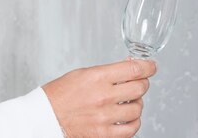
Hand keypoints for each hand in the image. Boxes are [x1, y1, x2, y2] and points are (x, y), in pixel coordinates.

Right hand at [42, 59, 156, 137]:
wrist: (45, 117)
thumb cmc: (60, 94)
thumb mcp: (83, 73)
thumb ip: (108, 71)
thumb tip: (129, 66)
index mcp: (97, 77)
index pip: (133, 69)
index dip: (148, 67)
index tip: (151, 66)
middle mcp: (103, 96)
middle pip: (140, 88)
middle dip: (143, 83)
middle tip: (139, 83)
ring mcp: (105, 117)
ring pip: (138, 109)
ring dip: (137, 104)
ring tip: (129, 102)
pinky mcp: (104, 134)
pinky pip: (131, 129)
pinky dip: (133, 123)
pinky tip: (127, 118)